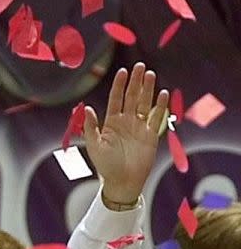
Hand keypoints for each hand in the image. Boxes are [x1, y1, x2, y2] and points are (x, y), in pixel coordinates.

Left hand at [83, 62, 168, 203]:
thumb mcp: (94, 146)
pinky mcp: (151, 135)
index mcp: (111, 122)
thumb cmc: (106, 165)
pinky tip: (162, 93)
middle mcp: (126, 121)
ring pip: (144, 103)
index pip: (116, 99)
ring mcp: (139, 127)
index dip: (119, 85)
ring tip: (150, 74)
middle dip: (135, 82)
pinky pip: (156, 117)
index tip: (123, 71)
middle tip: (140, 66)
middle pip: (132, 97)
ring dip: (147, 90)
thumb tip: (86, 108)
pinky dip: (159, 106)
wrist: (123, 182)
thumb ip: (90, 127)